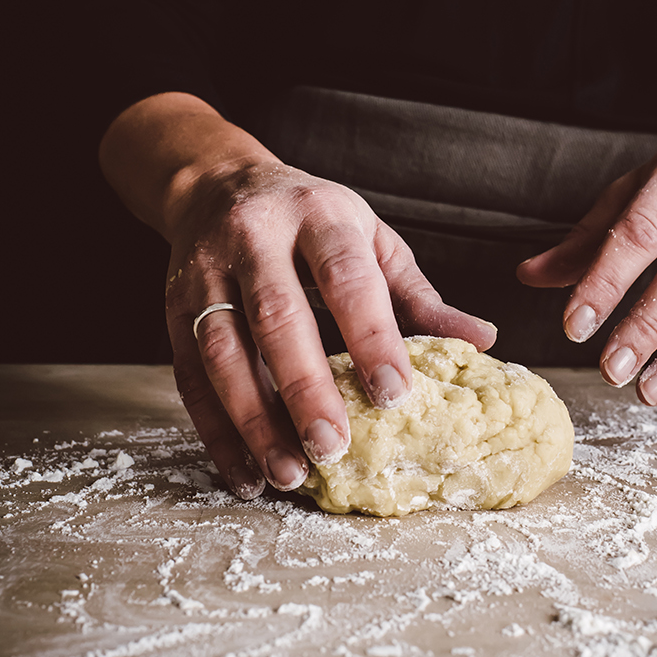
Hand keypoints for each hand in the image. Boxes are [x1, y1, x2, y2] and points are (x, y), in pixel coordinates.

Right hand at [164, 160, 495, 497]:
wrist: (217, 183)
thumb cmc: (312, 222)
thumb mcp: (370, 239)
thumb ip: (419, 296)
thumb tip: (482, 341)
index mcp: (319, 217)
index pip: (347, 278)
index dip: (371, 336)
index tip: (396, 395)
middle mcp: (256, 239)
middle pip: (277, 317)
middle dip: (304, 388)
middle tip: (334, 448)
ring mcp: (207, 273)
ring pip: (223, 351)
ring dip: (253, 420)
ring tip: (288, 473)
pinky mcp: (174, 309)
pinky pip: (189, 376)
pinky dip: (216, 430)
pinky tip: (244, 471)